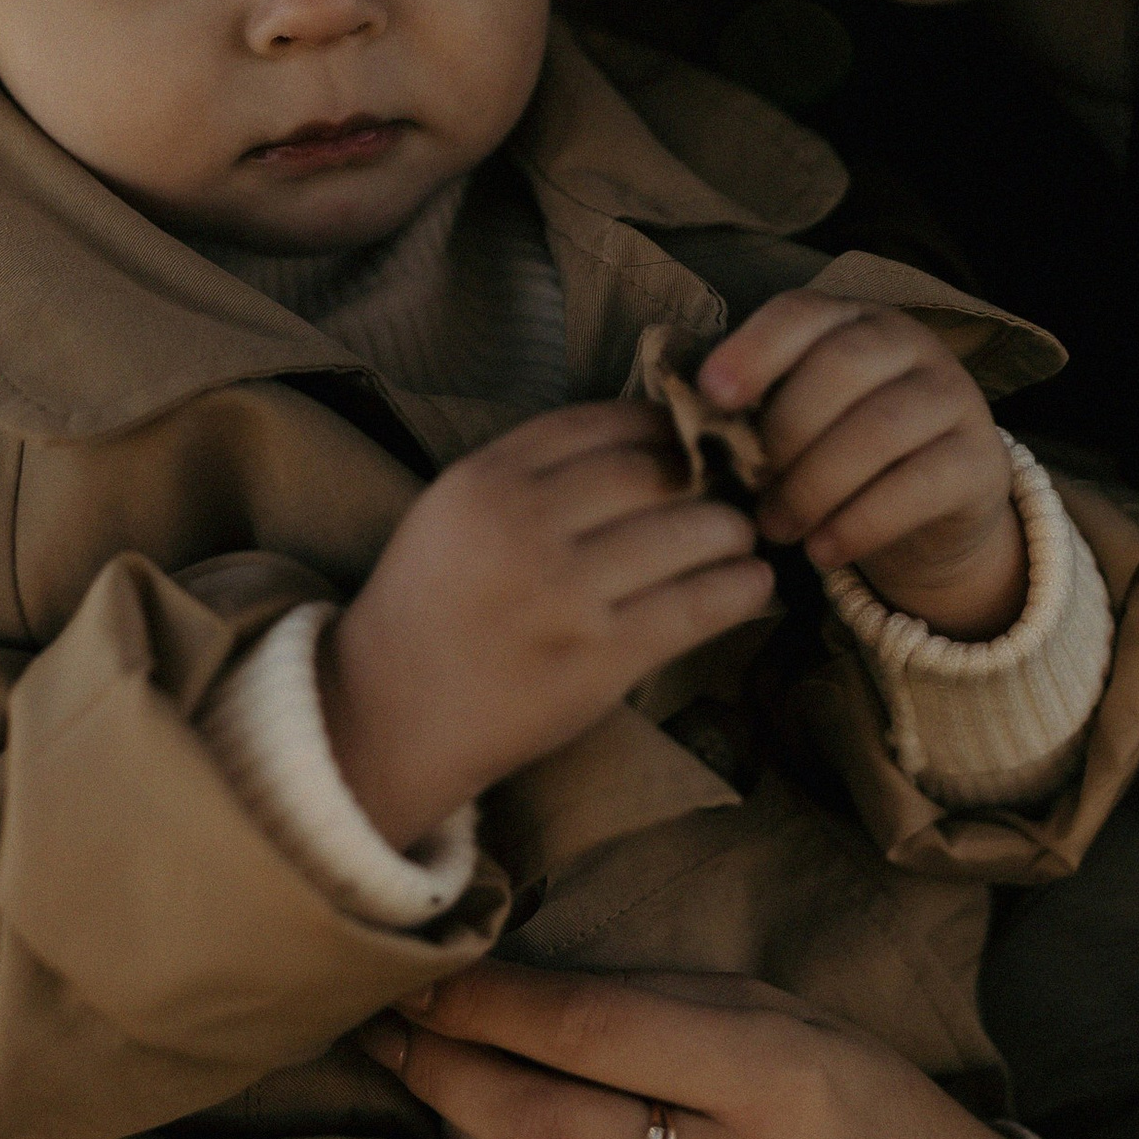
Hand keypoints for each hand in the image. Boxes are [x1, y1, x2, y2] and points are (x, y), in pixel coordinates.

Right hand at [323, 400, 772, 849]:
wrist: (384, 716)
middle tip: (737, 485)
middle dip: (709, 475)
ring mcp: (564, 593)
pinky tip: (754, 584)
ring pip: (687, 532)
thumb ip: (530, 473)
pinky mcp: (598, 658)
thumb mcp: (453, 513)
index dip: (662, 424)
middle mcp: (524, 525)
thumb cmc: (429, 610)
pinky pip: (695, 607)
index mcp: (484, 480)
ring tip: (744, 535)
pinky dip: (739, 589)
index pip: (602, 422)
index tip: (694, 435)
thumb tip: (646, 441)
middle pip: (655, 471)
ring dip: (732, 530)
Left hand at [372, 964, 1030, 1138]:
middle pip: (546, 1126)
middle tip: (385, 1024)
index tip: (427, 970)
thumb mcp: (794, 1023)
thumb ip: (667, 1005)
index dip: (491, 999)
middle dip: (448, 1069)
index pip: (595, 1029)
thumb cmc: (874, 1116)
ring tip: (416, 1076)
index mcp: (775, 1080)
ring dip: (458, 1138)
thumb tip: (523, 981)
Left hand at [698, 296, 1025, 637]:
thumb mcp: (795, 425)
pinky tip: (824, 551)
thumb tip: (685, 428)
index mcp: (851, 321)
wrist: (931, 515)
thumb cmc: (839, 458)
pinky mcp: (979, 459)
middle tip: (751, 495)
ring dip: (816, 485)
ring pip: (880, 428)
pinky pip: (918, 485)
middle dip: (784, 435)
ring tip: (778, 529)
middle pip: (841, 366)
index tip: (712, 394)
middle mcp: (908, 344)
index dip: (754, 349)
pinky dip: (860, 522)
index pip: (801, 314)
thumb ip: (751, 414)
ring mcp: (952, 397)